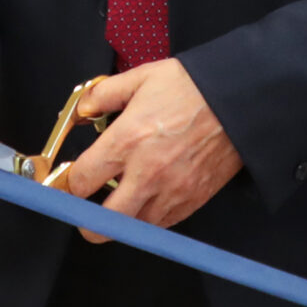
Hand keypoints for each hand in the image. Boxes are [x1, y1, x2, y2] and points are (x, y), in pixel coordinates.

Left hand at [61, 60, 244, 241]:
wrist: (239, 100)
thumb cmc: (191, 87)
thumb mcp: (140, 77)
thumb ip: (103, 95)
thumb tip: (83, 111)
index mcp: (126, 141)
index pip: (81, 181)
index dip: (67, 183)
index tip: (69, 180)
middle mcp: (146, 174)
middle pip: (102, 222)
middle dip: (86, 220)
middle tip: (84, 210)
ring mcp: (171, 192)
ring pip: (132, 228)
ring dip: (120, 220)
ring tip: (118, 203)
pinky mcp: (192, 201)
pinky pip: (161, 224)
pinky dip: (148, 218)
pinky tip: (147, 199)